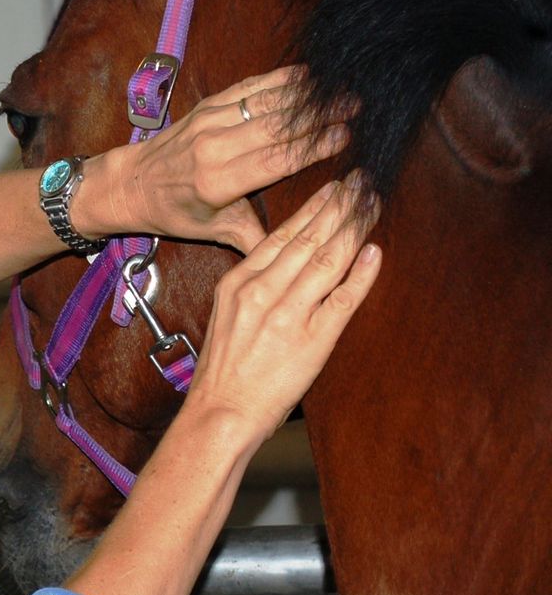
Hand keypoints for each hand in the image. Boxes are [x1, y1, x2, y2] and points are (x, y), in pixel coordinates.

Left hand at [92, 66, 351, 253]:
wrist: (131, 183)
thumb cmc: (174, 210)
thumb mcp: (214, 231)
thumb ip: (254, 239)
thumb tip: (295, 255)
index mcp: (218, 181)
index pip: (276, 159)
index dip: (313, 145)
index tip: (346, 135)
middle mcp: (214, 147)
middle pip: (277, 126)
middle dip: (319, 115)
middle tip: (356, 106)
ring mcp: (209, 122)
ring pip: (266, 103)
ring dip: (305, 94)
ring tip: (341, 89)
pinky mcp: (207, 106)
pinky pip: (248, 88)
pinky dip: (278, 79)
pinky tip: (307, 74)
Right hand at [184, 175, 381, 441]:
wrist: (220, 412)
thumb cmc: (224, 368)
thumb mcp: (228, 312)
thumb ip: (255, 282)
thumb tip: (286, 256)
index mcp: (239, 282)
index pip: (282, 234)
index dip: (313, 207)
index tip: (333, 187)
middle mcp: (262, 292)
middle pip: (309, 239)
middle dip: (339, 206)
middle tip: (361, 181)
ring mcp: (288, 315)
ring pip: (328, 260)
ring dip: (354, 228)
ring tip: (372, 204)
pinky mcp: (311, 341)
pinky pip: (343, 300)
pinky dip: (361, 274)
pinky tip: (374, 252)